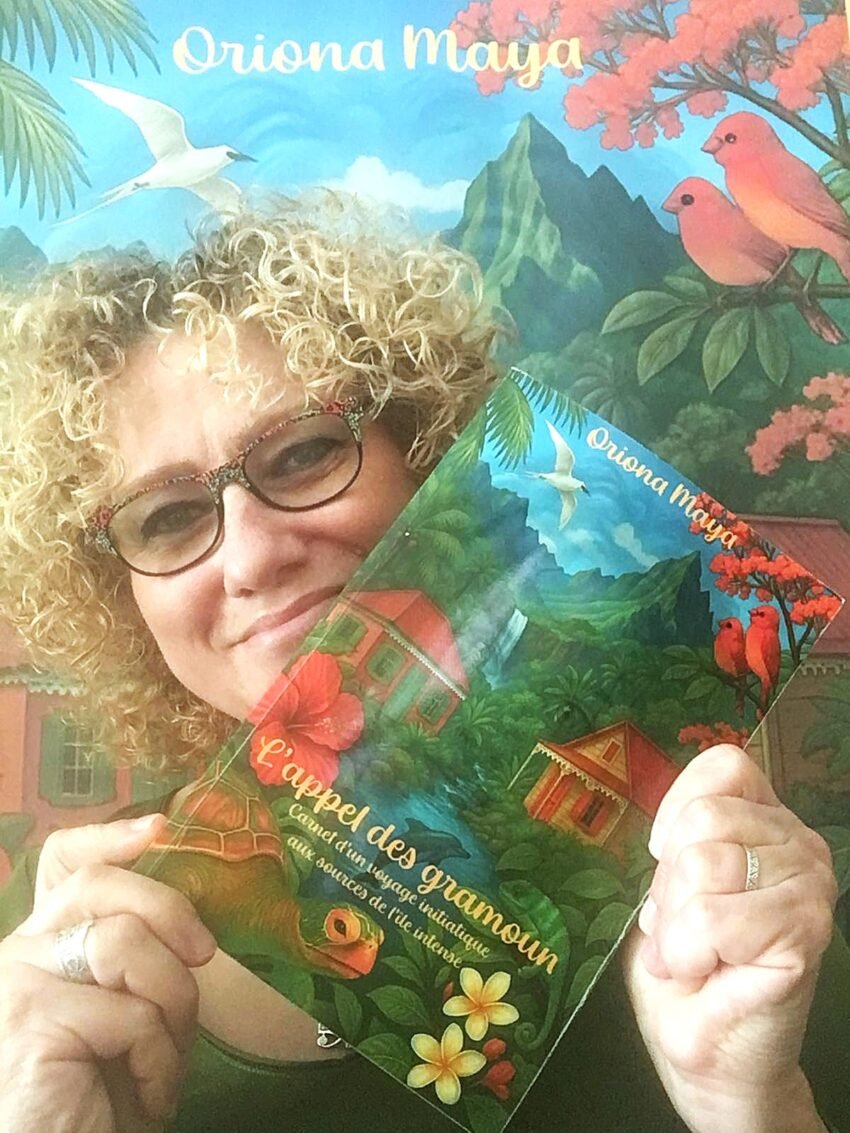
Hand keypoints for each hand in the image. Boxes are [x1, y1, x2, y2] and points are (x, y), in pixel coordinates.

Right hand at [0, 815, 215, 1132]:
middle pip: (102, 887)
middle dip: (170, 914)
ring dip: (171, 1007)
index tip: (157, 829)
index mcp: (42, 944)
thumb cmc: (102, 1096)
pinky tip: (144, 1098)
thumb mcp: (128, 1009)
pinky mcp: (31, 1018)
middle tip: (204, 957)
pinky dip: (160, 1060)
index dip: (109, 836)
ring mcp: (15, 981)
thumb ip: (139, 956)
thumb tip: (190, 917)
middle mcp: (17, 952)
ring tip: (161, 1061)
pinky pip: (133, 1013)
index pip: (62, 863)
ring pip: (128, 942)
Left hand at [623, 744, 835, 1132]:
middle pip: (703, 817)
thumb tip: (660, 828)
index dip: (677, 810)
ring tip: (691, 953)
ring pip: (702, 865)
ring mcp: (809, 888)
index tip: (664, 858)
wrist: (710, 1056)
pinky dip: (687, 950)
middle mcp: (800, 847)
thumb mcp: (667, 885)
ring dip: (675, 922)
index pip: (725, 766)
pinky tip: (704, 971)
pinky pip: (711, 917)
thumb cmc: (684, 968)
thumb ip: (675, 838)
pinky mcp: (803, 934)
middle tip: (680, 928)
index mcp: (768, 823)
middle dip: (669, 881)